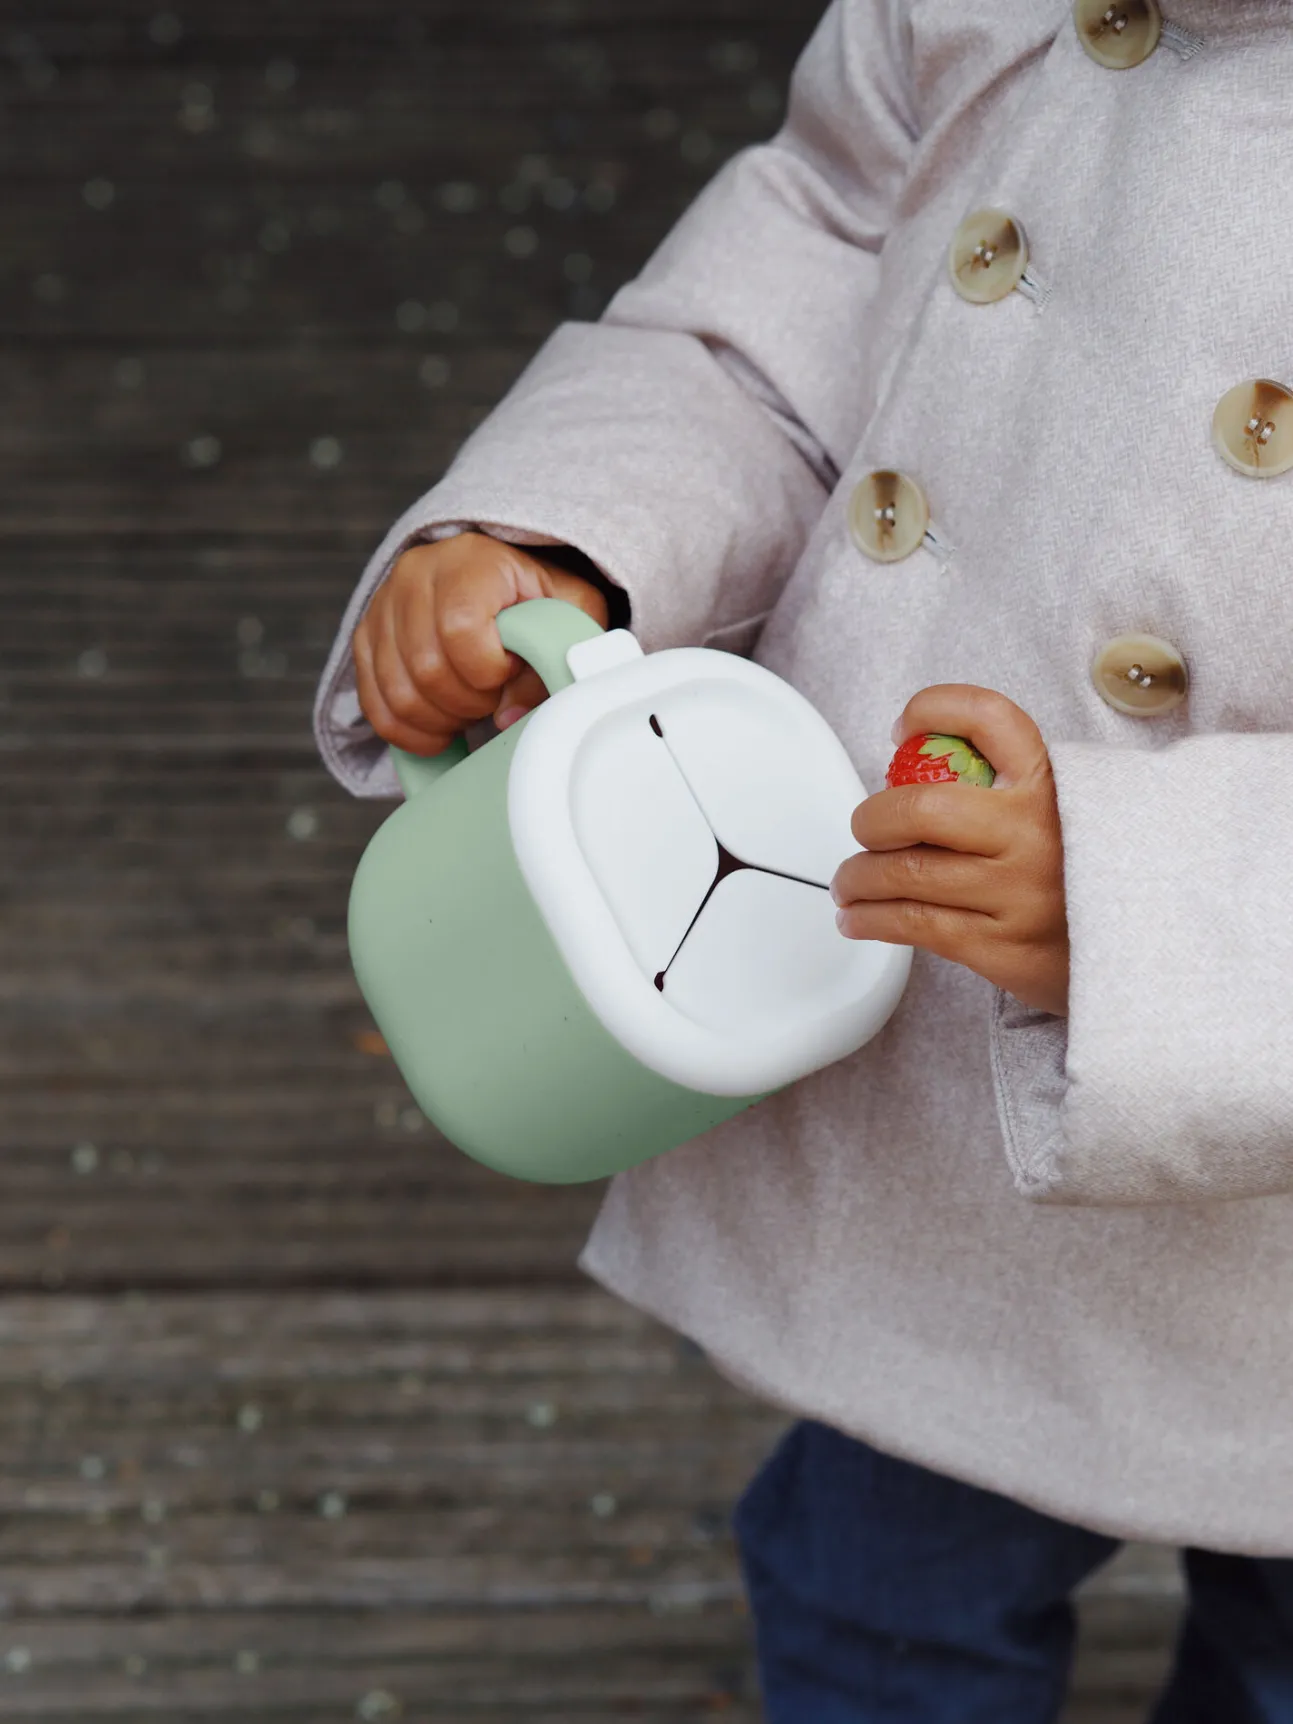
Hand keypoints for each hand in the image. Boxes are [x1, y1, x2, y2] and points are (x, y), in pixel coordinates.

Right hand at [353, 533, 610, 756]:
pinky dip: (410, 732)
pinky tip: (441, 731)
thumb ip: (558, 654)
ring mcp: (385, 606)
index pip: (460, 630)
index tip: (510, 669)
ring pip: (400, 693)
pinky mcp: (366, 636)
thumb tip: (510, 714)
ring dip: (442, 720)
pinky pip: (375, 705)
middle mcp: (416, 574)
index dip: (489, 669)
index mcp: (470, 560)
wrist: (499, 578)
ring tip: (470, 709)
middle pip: (427, 668)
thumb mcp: (573, 611)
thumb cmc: (538, 598)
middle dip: (469, 702)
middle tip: (493, 696)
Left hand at [831, 685, 1069, 1017]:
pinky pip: (915, 925)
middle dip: (872, 820)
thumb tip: (922, 756)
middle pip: (921, 809)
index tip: (904, 727)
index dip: (934, 709)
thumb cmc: (1081, 875)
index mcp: (1051, 785)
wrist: (1144, 957)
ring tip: (851, 881)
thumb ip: (1012, 781)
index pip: (988, 718)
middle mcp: (1034, 833)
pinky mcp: (1001, 947)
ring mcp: (1017, 893)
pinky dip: (871, 919)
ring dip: (858, 877)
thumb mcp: (1070, 810)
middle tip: (864, 830)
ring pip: (906, 875)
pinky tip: (858, 918)